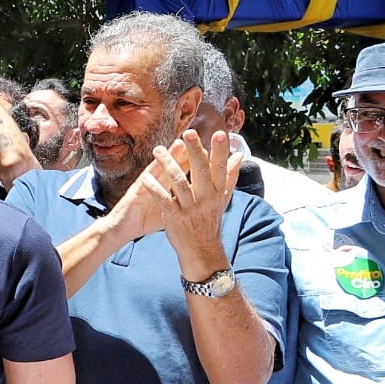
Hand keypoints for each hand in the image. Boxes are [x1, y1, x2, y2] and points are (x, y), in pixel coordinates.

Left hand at [148, 130, 238, 270]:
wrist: (202, 250)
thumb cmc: (210, 220)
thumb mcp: (223, 198)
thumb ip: (230, 176)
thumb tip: (239, 155)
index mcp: (217, 191)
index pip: (220, 167)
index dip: (220, 151)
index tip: (220, 133)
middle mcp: (206, 198)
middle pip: (200, 170)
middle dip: (195, 151)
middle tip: (188, 133)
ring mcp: (190, 207)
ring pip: (179, 181)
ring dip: (168, 164)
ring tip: (158, 149)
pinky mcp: (175, 217)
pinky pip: (164, 199)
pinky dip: (154, 188)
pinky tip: (145, 177)